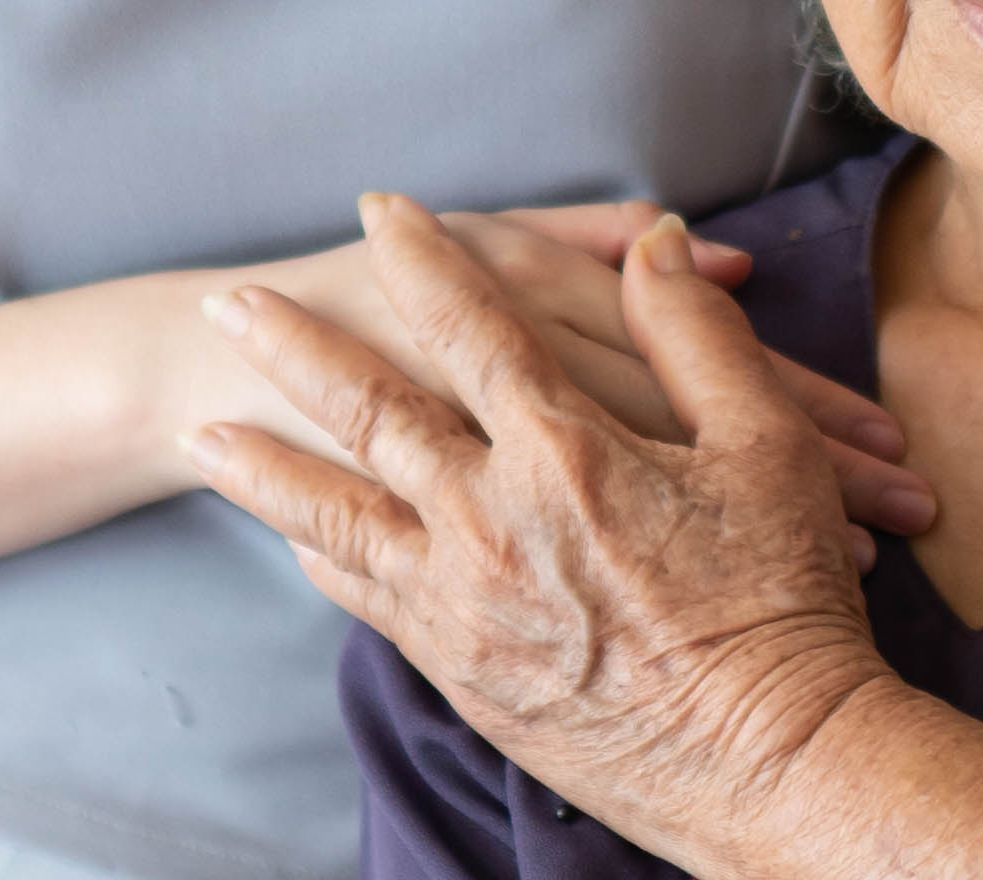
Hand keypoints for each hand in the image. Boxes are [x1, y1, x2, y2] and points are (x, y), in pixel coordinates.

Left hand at [185, 198, 907, 848]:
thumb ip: (699, 336)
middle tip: (230, 304)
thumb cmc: (783, 605)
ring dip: (265, 469)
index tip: (381, 212)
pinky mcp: (460, 669)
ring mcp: (464, 601)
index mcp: (567, 451)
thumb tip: (662, 244)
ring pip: (338, 517)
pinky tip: (298, 544)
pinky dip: (326, 562)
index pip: (474, 325)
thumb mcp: (768, 448)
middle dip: (294, 350)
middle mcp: (492, 520)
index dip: (426, 260)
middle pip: (370, 411)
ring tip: (199, 437)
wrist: (773, 769)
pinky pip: (368, 601)